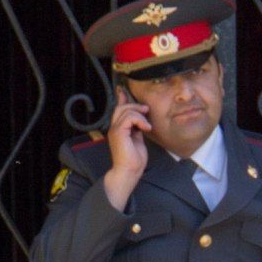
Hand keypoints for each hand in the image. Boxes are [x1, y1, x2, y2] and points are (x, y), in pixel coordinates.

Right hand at [104, 87, 151, 209]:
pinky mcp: (118, 132)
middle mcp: (114, 127)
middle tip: (146, 111)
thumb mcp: (138, 140)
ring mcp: (115, 130)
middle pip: (121, 107)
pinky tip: (145, 128)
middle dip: (135, 105)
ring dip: (140, 115)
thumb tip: (141, 119)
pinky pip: (129, 117)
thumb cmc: (134, 160)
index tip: (123, 89)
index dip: (121, 98)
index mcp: (118, 129)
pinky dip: (139, 120)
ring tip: (147, 125)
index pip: (118, 109)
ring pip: (126, 110)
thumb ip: (137, 128)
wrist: (129, 172)